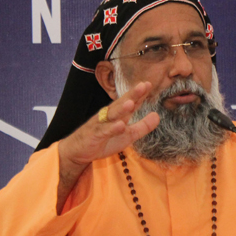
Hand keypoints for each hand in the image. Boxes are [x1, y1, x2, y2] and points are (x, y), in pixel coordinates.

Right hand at [56, 82, 159, 212]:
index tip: (149, 84)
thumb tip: (157, 115)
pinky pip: (104, 131)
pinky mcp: (94, 135)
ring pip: (112, 115)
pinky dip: (112, 128)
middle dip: (132, 94)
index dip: (140, 94)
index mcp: (118, 115)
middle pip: (122, 104)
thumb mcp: (128, 135)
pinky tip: (120, 125)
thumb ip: (143, 126)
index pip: (131, 102)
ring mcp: (100, 124)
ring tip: (132, 102)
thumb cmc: (103, 141)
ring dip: (122, 109)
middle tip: (143, 85)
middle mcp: (109, 116)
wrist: (78, 152)